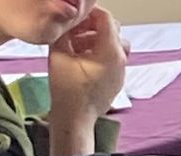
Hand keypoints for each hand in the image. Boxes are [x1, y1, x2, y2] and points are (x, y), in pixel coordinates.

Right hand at [47, 5, 122, 150]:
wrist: (76, 118)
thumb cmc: (67, 89)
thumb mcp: (59, 52)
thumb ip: (64, 30)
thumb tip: (66, 18)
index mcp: (110, 53)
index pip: (106, 18)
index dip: (89, 12)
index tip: (75, 15)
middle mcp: (121, 61)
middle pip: (113, 29)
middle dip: (93, 24)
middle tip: (75, 29)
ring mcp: (121, 71)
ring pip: (114, 43)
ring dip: (96, 37)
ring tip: (77, 44)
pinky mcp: (117, 79)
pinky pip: (112, 57)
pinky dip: (99, 51)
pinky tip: (82, 57)